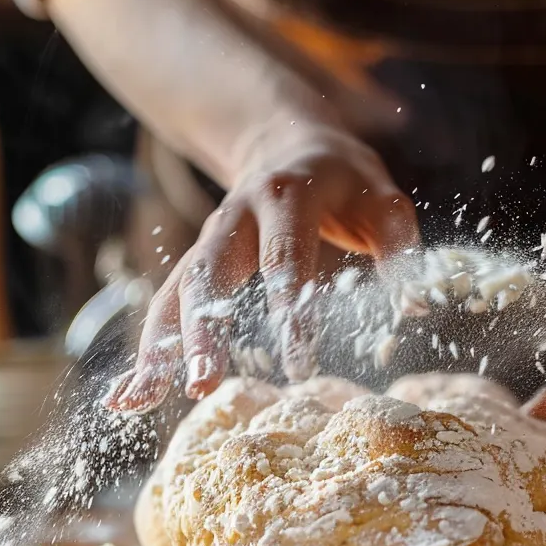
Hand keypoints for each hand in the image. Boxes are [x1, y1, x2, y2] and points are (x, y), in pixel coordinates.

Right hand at [104, 122, 419, 411]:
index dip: (290, 308)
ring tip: (140, 402)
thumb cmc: (346, 181)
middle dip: (202, 329)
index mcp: (286, 195)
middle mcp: (235, 215)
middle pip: (209, 271)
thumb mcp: (381, 197)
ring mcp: (209, 239)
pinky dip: (146, 351)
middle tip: (203, 383)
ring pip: (175, 292)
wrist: (289, 143)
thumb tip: (417, 306)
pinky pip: (166, 306)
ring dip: (158, 346)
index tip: (297, 364)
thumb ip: (398, 245)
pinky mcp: (197, 263)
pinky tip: (128, 398)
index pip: (287, 255)